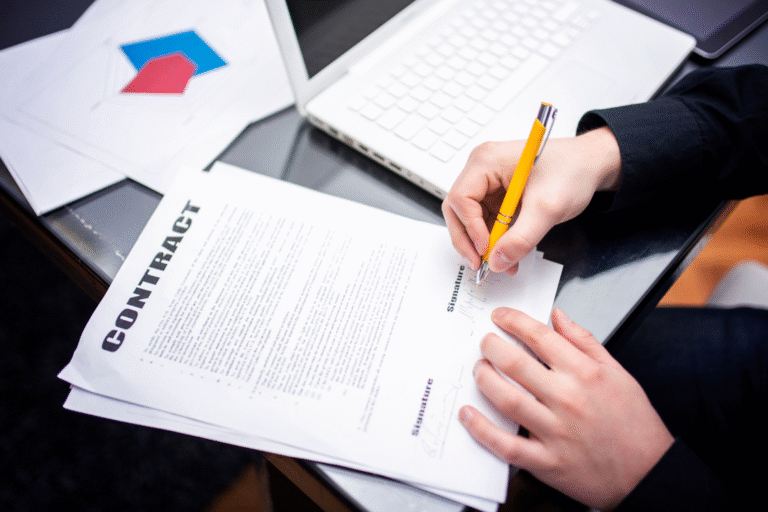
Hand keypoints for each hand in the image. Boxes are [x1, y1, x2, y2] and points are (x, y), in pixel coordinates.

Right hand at [442, 127, 621, 274]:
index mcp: (486, 161)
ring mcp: (489, 182)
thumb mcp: (547, 208)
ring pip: (470, 219)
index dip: (470, 228)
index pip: (460, 198)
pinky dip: (494, 240)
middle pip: (458, 209)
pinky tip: (506, 254)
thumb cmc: (572, 170)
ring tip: (499, 263)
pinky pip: (487, 221)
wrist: (591, 164)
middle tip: (481, 264)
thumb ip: (521, 238)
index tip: (486, 250)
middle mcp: (482, 168)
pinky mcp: (498, 194)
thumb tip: (497, 261)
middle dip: (469, 240)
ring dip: (482, 244)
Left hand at [459, 307, 672, 510]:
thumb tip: (558, 315)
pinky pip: (507, 444)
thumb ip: (585, 341)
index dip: (514, 321)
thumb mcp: (618, 373)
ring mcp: (556, 432)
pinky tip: (469, 414)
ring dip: (485, 379)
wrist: (650, 474)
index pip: (540, 336)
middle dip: (492, 346)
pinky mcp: (547, 462)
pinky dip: (483, 429)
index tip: (500, 316)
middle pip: (516, 364)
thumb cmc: (635, 424)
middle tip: (485, 342)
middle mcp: (568, 399)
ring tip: (479, 369)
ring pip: (508, 399)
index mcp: (586, 374)